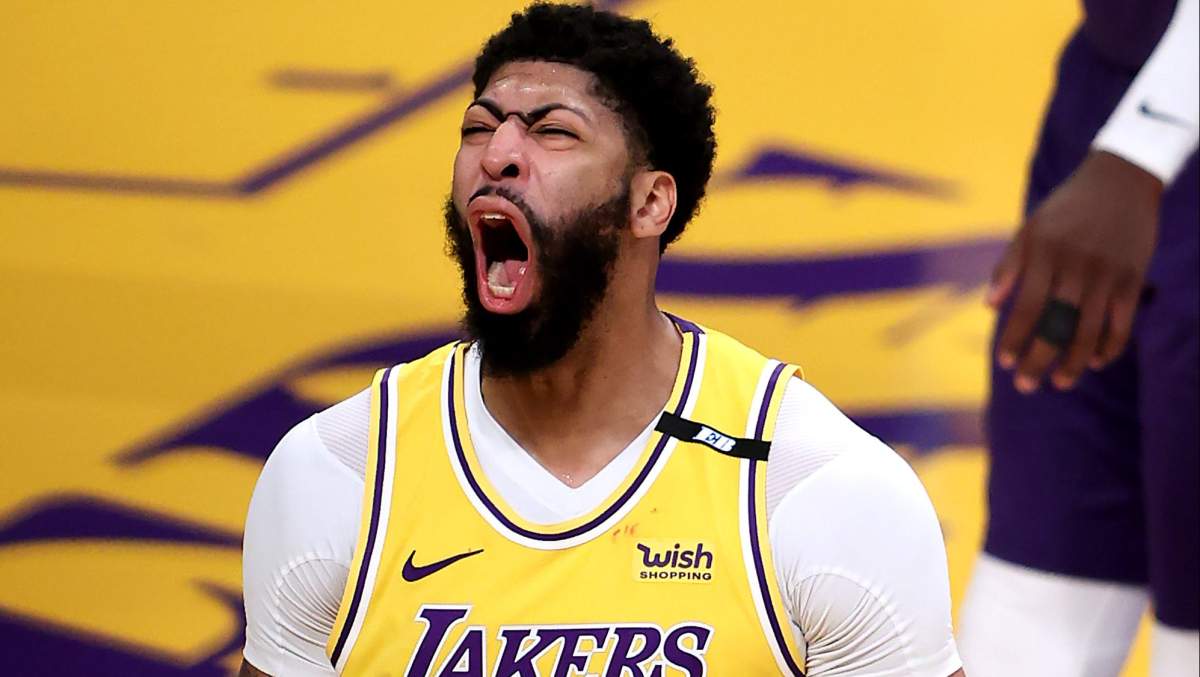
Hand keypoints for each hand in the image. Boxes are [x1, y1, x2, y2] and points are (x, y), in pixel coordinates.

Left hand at [988, 150, 1161, 392]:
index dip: (1014, 338)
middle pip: (1056, 325)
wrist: (1120, 180)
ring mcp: (1107, 274)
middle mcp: (1076, 266)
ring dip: (1073, 362)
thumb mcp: (1030, 228)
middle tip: (1025, 386)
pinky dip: (1109, 346)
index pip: (1026, 307)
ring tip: (1060, 383)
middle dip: (1039, 360)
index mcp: (1045, 253)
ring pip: (1090, 330)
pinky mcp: (1133, 279)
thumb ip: (1008, 267)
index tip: (1003, 362)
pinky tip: (1093, 362)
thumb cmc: (1066, 209)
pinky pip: (1122, 322)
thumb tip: (989, 307)